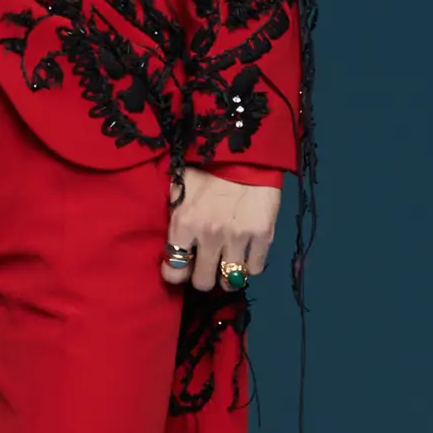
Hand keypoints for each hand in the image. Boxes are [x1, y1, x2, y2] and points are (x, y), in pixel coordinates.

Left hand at [161, 166, 280, 291]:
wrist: (245, 150)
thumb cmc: (206, 167)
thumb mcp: (179, 188)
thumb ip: (174, 217)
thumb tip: (169, 244)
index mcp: (184, 223)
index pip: (174, 271)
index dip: (177, 273)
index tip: (182, 267)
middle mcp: (209, 236)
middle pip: (202, 282)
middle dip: (202, 276)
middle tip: (205, 266)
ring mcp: (238, 238)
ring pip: (230, 281)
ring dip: (226, 276)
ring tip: (225, 264)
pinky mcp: (263, 235)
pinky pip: (255, 268)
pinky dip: (250, 266)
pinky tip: (245, 255)